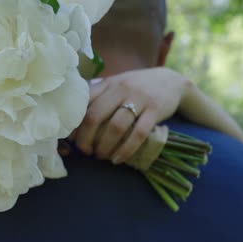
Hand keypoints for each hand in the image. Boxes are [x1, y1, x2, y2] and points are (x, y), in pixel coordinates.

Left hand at [74, 67, 188, 163]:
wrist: (171, 81)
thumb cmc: (137, 87)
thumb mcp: (116, 85)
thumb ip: (98, 95)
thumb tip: (73, 118)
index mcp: (108, 83)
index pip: (83, 103)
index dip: (74, 124)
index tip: (71, 139)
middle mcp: (121, 89)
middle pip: (95, 116)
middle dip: (86, 139)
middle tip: (86, 152)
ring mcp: (139, 98)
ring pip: (116, 127)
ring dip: (105, 147)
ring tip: (101, 156)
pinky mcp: (155, 110)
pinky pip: (138, 133)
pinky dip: (126, 150)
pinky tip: (118, 159)